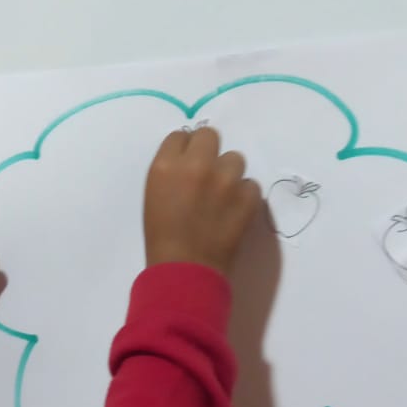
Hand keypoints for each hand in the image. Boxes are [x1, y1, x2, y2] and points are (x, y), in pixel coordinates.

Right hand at [144, 127, 260, 274]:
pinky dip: (244, 196)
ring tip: (222, 198)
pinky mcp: (248, 196)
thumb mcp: (154, 195)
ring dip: (230, 174)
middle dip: (209, 153)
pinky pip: (251, 184)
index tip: (187, 165)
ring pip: (235, 159)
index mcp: (166, 165)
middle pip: (210, 136)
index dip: (185, 150)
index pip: (180, 136)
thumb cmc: (163, 237)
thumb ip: (172, 171)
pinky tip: (233, 212)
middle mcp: (197, 165)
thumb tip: (192, 157)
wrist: (185, 270)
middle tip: (208, 175)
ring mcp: (225, 180)